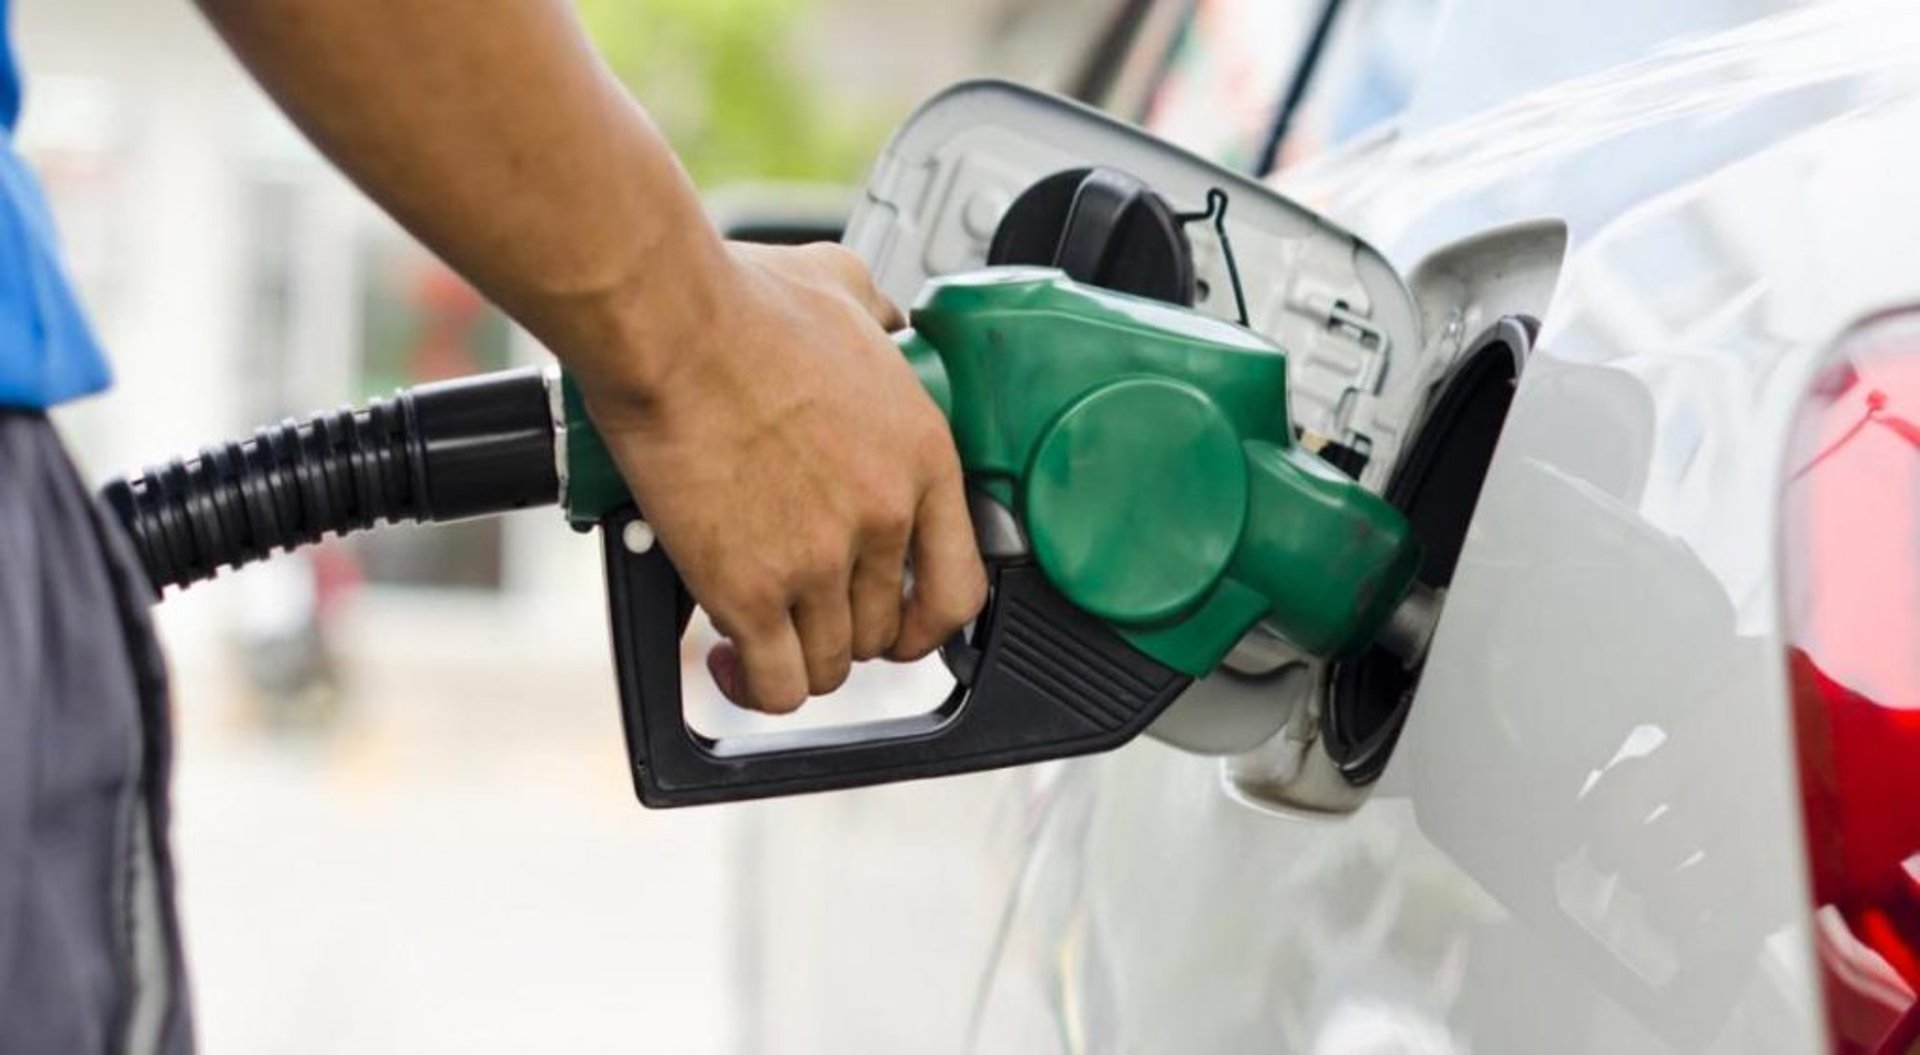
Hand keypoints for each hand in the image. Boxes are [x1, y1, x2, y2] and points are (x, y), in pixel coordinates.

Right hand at [578, 241, 986, 712]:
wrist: (669, 326)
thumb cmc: (741, 303)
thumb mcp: (844, 290)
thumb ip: (880, 316)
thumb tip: (883, 318)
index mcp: (920, 457)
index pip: (961, 584)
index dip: (928, 619)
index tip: (901, 622)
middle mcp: (883, 516)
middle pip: (886, 631)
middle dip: (846, 629)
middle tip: (806, 609)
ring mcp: (820, 560)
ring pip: (832, 665)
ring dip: (798, 657)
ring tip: (761, 634)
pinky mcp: (751, 591)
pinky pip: (776, 684)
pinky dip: (754, 686)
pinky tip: (730, 661)